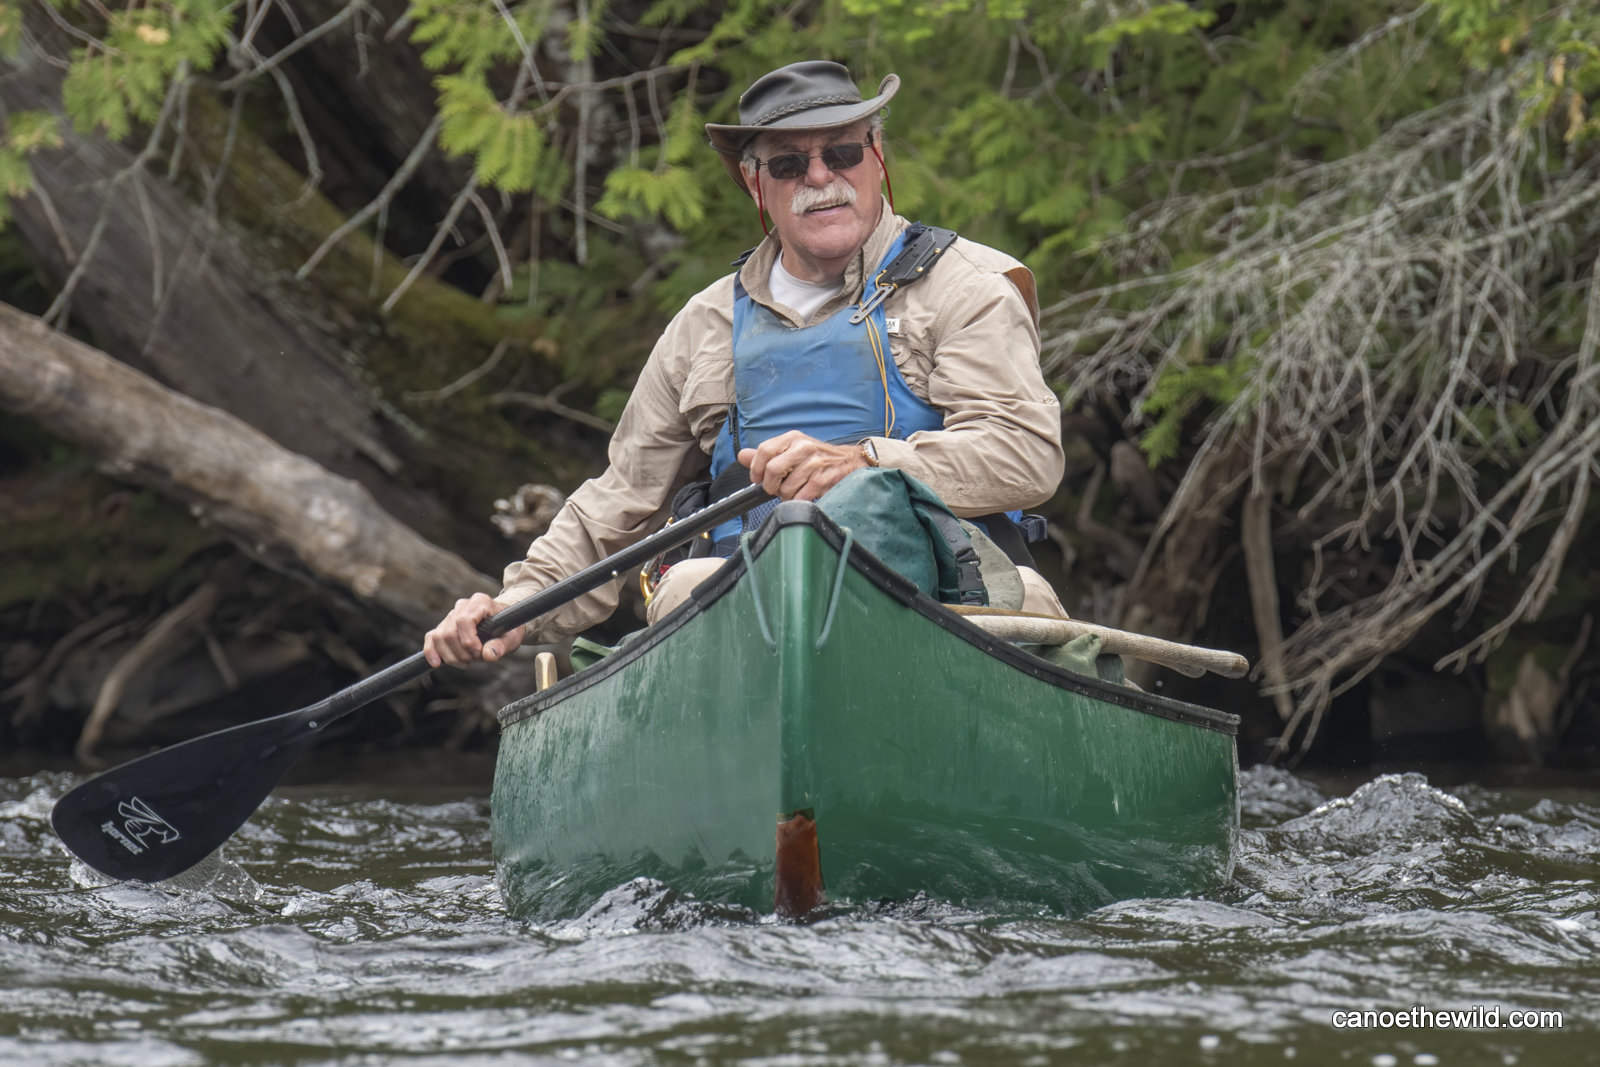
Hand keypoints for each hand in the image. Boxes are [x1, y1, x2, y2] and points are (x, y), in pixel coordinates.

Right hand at [423, 592, 525, 667]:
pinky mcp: (444, 626)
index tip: (479, 652)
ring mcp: (451, 615)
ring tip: (466, 662)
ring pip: (439, 637)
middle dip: (461, 652)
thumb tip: (489, 655)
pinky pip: (431, 638)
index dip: (468, 641)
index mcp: (480, 602)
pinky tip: (437, 663)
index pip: (464, 621)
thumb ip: (502, 646)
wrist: (504, 625)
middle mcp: (463, 606)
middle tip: (475, 659)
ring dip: (451, 656)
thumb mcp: (512, 638)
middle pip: (450, 632)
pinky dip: (432, 651)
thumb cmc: (508, 629)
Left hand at [738, 430, 868, 501]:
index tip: (758, 479)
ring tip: (795, 491)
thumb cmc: (817, 458)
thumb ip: (767, 454)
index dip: (756, 468)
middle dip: (771, 486)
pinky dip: (798, 501)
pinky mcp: (823, 479)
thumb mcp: (792, 450)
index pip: (764, 450)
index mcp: (793, 438)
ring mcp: (815, 463)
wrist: (850, 462)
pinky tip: (804, 495)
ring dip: (787, 496)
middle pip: (772, 470)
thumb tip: (742, 456)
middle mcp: (803, 447)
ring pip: (786, 487)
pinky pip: (800, 497)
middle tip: (776, 489)